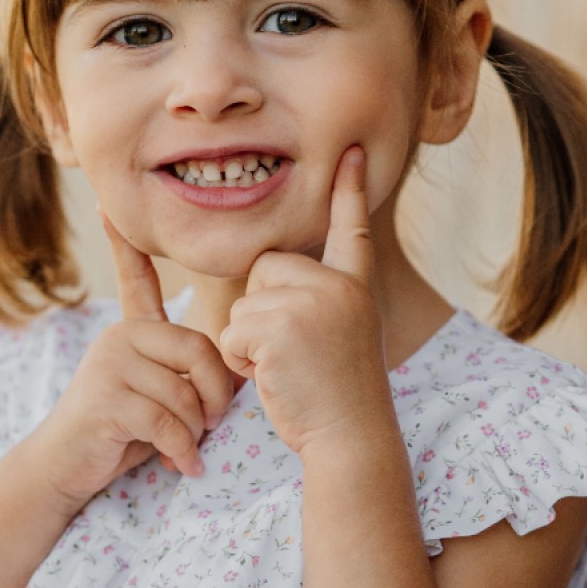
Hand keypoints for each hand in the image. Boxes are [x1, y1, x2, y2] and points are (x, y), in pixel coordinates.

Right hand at [20, 215, 236, 515]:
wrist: (66, 468)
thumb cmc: (120, 433)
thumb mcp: (158, 397)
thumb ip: (186, 377)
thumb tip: (238, 376)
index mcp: (133, 329)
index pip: (136, 280)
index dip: (124, 245)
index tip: (106, 206)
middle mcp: (119, 336)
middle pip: (197, 350)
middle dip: (215, 395)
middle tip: (213, 424)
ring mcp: (110, 366)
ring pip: (183, 394)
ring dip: (194, 433)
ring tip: (185, 450)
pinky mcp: (107, 400)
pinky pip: (167, 422)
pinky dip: (181, 450)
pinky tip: (181, 464)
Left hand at [217, 147, 392, 456]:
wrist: (350, 436)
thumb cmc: (337, 398)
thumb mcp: (339, 336)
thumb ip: (316, 301)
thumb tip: (266, 275)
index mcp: (354, 287)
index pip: (351, 230)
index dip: (350, 190)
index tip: (353, 152)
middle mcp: (337, 286)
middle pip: (265, 269)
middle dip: (261, 311)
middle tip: (292, 353)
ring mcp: (311, 304)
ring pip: (243, 306)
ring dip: (248, 344)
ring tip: (286, 370)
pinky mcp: (281, 328)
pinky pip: (232, 334)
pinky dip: (240, 362)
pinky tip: (273, 378)